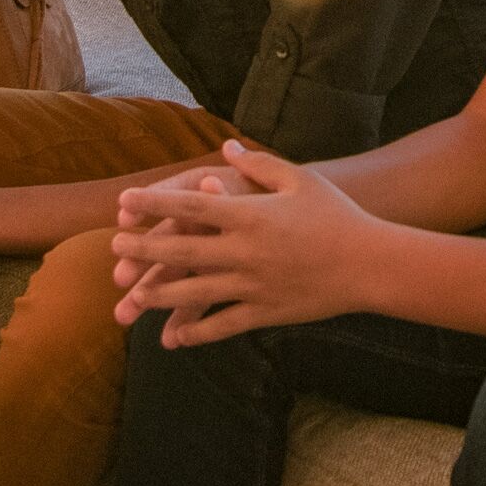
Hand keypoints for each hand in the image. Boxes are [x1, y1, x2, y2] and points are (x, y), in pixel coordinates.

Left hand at [107, 142, 370, 346]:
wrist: (370, 263)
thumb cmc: (336, 215)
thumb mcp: (300, 180)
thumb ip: (259, 165)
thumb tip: (226, 149)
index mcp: (250, 214)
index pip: (190, 205)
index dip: (153, 204)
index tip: (124, 202)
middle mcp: (245, 250)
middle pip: (182, 250)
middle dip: (143, 250)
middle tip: (114, 249)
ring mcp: (253, 285)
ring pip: (194, 291)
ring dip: (158, 293)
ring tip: (131, 295)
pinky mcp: (265, 312)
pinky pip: (223, 325)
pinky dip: (196, 332)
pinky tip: (173, 337)